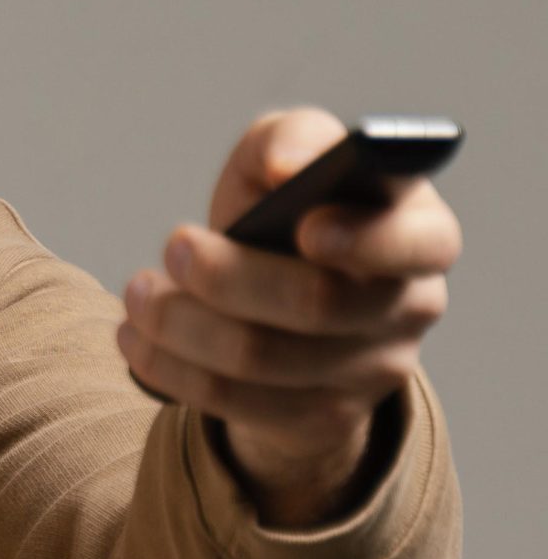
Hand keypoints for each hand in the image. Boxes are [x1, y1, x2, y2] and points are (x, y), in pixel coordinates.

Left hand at [116, 108, 457, 527]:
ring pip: (260, 358)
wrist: (276, 309)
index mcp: (421, 232)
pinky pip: (233, 403)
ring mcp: (372, 371)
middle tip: (172, 247)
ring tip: (138, 295)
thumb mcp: (287, 161)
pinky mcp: (322, 419)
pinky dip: (169, 367)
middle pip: (316, 304)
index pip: (419, 242)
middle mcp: (411, 306)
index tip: (304, 226)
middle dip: (226, 276)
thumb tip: (285, 167)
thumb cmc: (287, 216)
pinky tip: (137, 339)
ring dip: (179, 325)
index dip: (366, 238)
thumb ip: (291, 140)